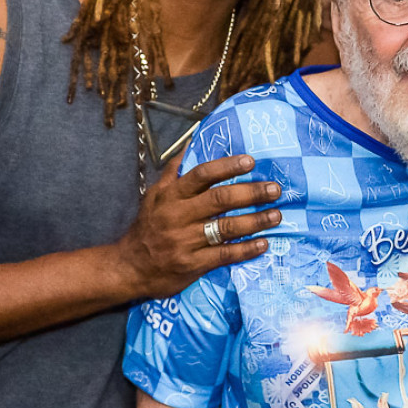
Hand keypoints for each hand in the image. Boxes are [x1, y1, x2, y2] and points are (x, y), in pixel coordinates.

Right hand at [115, 153, 281, 298]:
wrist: (130, 267)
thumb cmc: (149, 226)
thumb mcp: (155, 195)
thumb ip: (175, 170)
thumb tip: (192, 140)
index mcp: (170, 196)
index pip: (201, 175)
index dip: (227, 167)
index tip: (250, 161)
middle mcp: (178, 216)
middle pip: (220, 199)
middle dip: (251, 193)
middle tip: (275, 189)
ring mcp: (185, 241)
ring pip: (226, 227)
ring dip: (256, 221)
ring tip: (277, 215)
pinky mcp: (192, 264)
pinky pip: (225, 255)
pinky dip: (246, 249)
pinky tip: (264, 244)